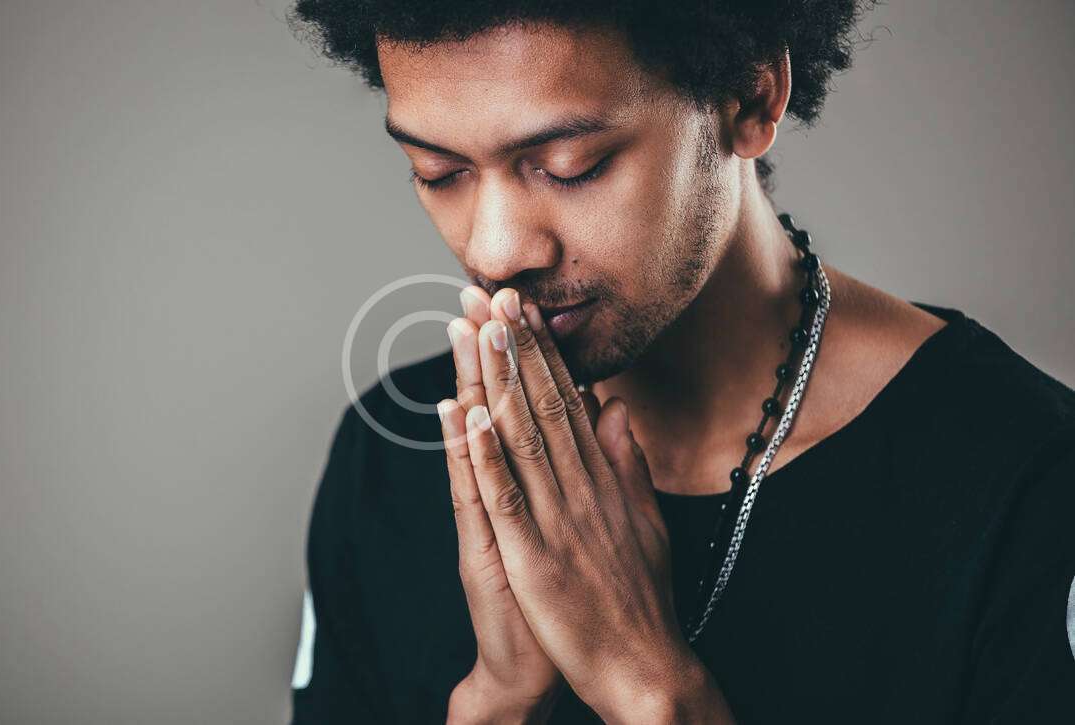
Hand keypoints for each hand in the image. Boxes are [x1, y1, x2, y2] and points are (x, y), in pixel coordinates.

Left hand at [445, 286, 734, 723]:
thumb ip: (627, 462)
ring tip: (481, 330)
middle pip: (544, 405)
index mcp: (602, 478)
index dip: (542, 352)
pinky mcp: (533, 556)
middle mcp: (580, 487)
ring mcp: (556, 519)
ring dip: (499, 381)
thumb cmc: (639, 598)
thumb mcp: (642, 520)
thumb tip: (613, 408)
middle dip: (517, 347)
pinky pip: (505, 497)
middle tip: (495, 294)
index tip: (522, 308)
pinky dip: (487, 454)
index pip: (568, 401)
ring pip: (523, 437)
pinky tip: (469, 415)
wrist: (644, 667)